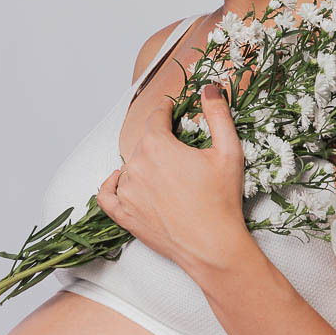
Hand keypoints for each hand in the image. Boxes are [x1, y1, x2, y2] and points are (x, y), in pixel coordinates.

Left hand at [95, 84, 248, 275]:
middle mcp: (136, 165)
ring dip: (145, 165)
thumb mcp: (229, 151)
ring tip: (167, 175)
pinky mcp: (124, 215)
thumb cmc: (222, 200)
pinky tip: (120, 180)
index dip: (165, 111)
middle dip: (160, 141)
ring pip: (131, 167)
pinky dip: (112, 185)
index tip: (170, 109)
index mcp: (158, 146)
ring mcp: (127, 192)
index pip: (156, 117)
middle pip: (144, 142)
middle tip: (181, 151)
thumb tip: (209, 88)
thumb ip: (218, 114)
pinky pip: (106, 195)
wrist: (213, 246)